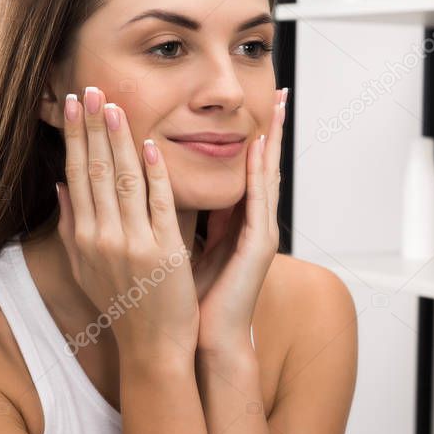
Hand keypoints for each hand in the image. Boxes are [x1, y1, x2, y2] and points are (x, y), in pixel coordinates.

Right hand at [54, 85, 199, 358]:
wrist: (152, 346)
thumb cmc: (122, 305)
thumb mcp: (86, 268)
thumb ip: (73, 226)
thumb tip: (63, 185)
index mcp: (84, 237)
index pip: (78, 175)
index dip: (76, 137)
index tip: (73, 105)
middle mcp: (103, 237)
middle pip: (96, 171)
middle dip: (92, 127)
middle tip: (89, 89)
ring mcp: (133, 244)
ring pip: (124, 181)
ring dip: (119, 140)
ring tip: (115, 105)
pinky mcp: (164, 252)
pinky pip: (158, 205)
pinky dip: (154, 174)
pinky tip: (151, 146)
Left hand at [194, 87, 286, 353]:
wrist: (203, 340)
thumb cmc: (191, 298)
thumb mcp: (181, 244)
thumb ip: (177, 214)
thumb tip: (153, 181)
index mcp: (236, 222)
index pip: (245, 169)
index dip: (250, 137)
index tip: (254, 105)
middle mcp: (254, 222)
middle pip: (264, 165)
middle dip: (272, 128)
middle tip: (280, 93)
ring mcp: (261, 233)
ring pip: (268, 176)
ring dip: (272, 139)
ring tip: (278, 107)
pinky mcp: (259, 246)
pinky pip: (258, 201)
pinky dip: (259, 172)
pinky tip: (259, 148)